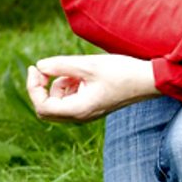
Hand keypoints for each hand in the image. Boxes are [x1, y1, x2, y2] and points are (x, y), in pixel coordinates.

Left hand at [27, 54, 158, 123]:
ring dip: (59, 83)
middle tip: (46, 67)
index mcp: (79, 110)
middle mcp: (80, 116)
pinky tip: (83, 74)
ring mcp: (86, 113)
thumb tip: (39, 66)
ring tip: (78, 69)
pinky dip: (69, 85)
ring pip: (58, 101)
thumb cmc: (122, 72)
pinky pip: (70, 98)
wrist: (148, 80)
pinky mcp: (91, 106)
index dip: (33, 87)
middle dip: (42, 87)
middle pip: (46, 109)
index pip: (42, 106)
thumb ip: (61, 65)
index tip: (36, 68)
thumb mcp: (89, 65)